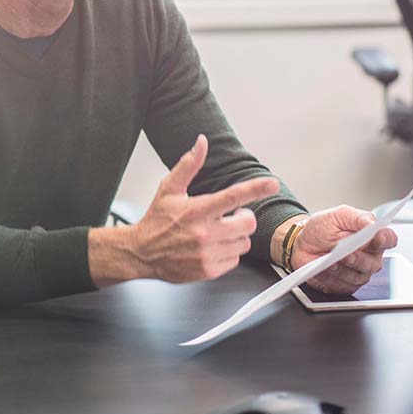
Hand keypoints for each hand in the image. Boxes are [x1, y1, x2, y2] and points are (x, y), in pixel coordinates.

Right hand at [130, 135, 278, 282]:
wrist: (141, 253)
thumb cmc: (157, 220)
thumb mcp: (169, 189)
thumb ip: (189, 165)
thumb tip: (201, 142)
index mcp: (197, 210)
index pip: (233, 196)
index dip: (256, 188)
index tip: (271, 184)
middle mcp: (204, 233)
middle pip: (247, 223)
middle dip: (243, 217)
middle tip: (232, 216)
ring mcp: (207, 254)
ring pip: (243, 242)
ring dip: (235, 236)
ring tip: (218, 232)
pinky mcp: (208, 270)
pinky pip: (234, 260)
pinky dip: (228, 253)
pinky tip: (213, 247)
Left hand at [288, 206, 397, 295]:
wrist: (303, 241)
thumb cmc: (323, 228)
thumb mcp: (339, 215)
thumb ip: (358, 218)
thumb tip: (373, 224)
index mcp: (372, 237)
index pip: (388, 239)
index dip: (385, 239)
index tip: (377, 236)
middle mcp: (370, 256)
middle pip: (374, 263)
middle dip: (359, 259)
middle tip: (346, 254)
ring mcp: (359, 272)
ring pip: (358, 276)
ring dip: (343, 270)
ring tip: (330, 262)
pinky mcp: (346, 285)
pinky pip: (344, 286)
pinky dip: (333, 279)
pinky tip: (324, 270)